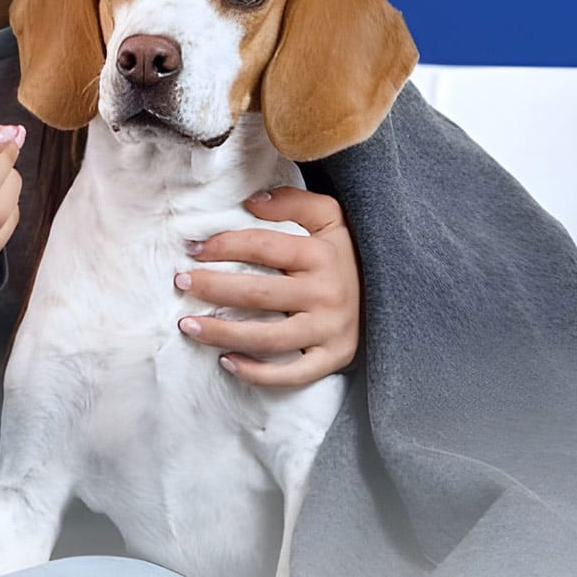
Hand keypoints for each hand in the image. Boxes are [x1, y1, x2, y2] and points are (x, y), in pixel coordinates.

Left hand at [175, 186, 361, 386]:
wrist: (395, 292)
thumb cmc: (348, 255)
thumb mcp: (331, 218)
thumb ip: (294, 202)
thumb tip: (251, 202)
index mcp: (321, 255)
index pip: (262, 247)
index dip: (224, 246)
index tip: (194, 249)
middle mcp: (325, 293)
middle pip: (258, 293)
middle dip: (212, 288)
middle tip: (181, 283)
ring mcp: (328, 330)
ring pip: (267, 337)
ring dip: (222, 334)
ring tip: (188, 326)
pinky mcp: (332, 358)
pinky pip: (290, 374)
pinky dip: (257, 373)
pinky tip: (227, 362)